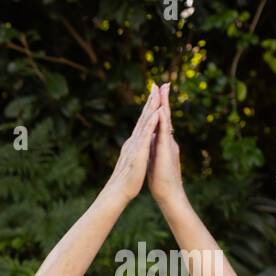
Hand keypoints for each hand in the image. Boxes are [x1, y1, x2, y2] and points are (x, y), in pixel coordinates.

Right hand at [103, 84, 161, 203]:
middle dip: (150, 100)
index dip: (149, 106)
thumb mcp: (135, 159)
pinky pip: (146, 135)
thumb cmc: (127, 178)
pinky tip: (156, 113)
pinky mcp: (138, 153)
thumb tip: (139, 142)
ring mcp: (135, 145)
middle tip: (156, 84)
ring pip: (144, 122)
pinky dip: (151, 123)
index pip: (143, 121)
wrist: (119, 191)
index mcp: (135, 142)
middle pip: (143, 117)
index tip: (155, 93)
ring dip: (151, 107)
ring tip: (157, 93)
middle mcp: (134, 140)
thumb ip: (137, 149)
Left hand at [148, 82, 184, 205]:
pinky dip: (163, 121)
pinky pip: (164, 132)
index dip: (158, 107)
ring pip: (166, 121)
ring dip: (164, 105)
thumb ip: (155, 147)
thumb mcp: (155, 158)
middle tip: (163, 83)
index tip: (156, 93)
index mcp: (162, 141)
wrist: (168, 192)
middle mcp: (167, 139)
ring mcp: (168, 143)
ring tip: (163, 90)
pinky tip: (161, 111)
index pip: (159, 120)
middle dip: (163, 99)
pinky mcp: (166, 150)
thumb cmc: (161, 178)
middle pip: (164, 116)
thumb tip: (153, 140)